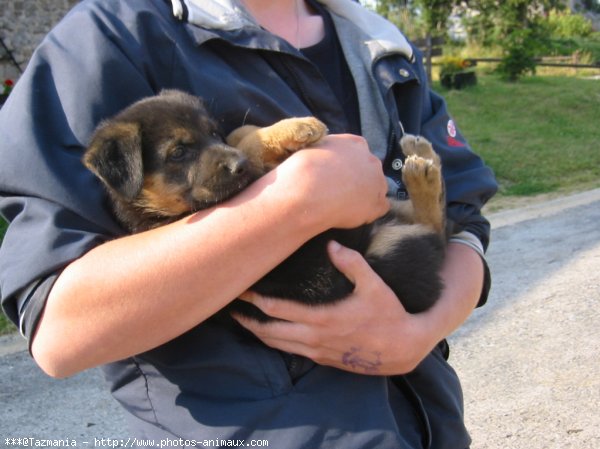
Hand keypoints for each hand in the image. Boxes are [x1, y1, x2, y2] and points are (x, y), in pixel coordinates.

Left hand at [233, 241, 434, 375]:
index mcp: (321, 318)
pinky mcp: (322, 359)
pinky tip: (268, 334)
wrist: (402, 349)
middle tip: (230, 306)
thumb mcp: (374, 285)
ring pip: (276, 345)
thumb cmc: (389, 314)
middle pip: (267, 330)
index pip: (276, 309)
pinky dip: (273, 343)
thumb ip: (352, 263)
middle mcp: (313, 338)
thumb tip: (331, 243)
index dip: (254, 300)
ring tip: (242, 321)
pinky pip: (289, 352)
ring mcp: (316, 351)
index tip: (240, 289)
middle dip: (246, 319)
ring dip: (256, 333)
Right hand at [277, 134, 389, 229]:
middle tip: (339, 189)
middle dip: (359, 178)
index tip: (338, 172)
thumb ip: (329, 151)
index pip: (359, 151)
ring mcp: (378, 182)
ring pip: (378, 188)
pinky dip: (370, 211)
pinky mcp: (377, 204)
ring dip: (366, 194)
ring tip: (345, 204)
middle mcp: (371, 160)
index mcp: (356, 144)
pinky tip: (354, 214)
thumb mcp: (315, 148)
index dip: (348, 164)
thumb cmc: (304, 169)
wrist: (307, 192)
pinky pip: (381, 208)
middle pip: (370, 169)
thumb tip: (327, 157)